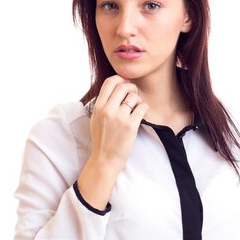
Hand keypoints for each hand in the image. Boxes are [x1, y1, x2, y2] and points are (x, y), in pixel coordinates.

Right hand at [77, 75, 148, 209]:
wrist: (105, 160)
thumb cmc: (101, 140)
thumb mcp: (95, 119)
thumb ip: (102, 104)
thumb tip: (114, 89)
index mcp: (98, 107)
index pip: (109, 82)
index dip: (120, 79)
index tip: (125, 83)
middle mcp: (108, 110)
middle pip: (123, 86)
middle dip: (131, 88)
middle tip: (134, 95)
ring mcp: (119, 117)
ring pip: (134, 96)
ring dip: (138, 100)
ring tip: (136, 108)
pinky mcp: (131, 125)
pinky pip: (142, 107)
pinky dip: (143, 109)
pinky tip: (140, 115)